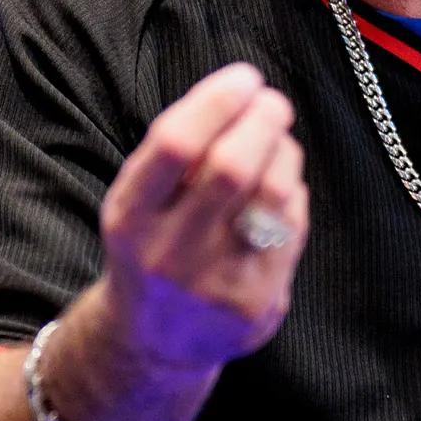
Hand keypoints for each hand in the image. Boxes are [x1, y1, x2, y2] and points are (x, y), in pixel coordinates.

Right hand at [97, 61, 307, 373]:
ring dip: (284, 152)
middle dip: (262, 120)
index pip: (175, 143)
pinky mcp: (258, 303)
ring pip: (271, 194)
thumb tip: (241, 92)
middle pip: (231, 166)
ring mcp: (217, 284)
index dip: (216, 100)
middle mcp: (168, 255)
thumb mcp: (138, 203)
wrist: (152, 342)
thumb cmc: (150, 246)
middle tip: (273, 101)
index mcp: (129, 219)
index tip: (243, 77)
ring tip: (278, 140)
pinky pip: (291, 227)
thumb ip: (178, 153)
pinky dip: (291, 194)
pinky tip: (279, 189)